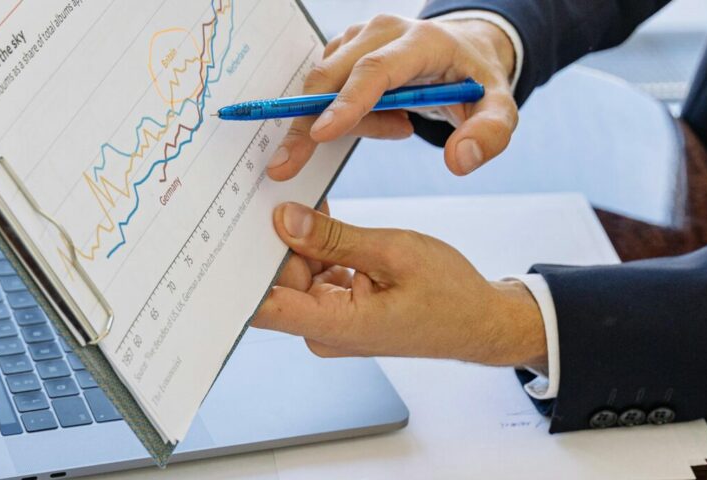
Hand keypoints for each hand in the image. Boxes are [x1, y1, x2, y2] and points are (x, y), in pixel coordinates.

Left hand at [255, 202, 546, 367]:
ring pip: (295, 273)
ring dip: (298, 239)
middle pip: (277, 280)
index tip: (227, 233)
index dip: (238, 272)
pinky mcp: (338, 309)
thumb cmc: (449, 294)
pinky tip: (322, 218)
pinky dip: (318, 248)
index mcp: (336, 325)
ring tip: (302, 199)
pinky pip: (314, 274)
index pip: (263, 307)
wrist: (479, 321)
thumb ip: (334, 237)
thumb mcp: (393, 252)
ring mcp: (330, 321)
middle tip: (271, 191)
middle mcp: (324, 329)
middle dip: (273, 239)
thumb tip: (284, 220)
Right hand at [267, 14, 518, 179]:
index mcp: (422, 41)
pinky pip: (327, 89)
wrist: (463, 53)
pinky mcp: (345, 48)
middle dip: (306, 122)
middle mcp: (383, 31)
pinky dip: (345, 115)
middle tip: (287, 166)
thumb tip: (459, 160)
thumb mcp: (499, 109)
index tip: (319, 134)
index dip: (346, 103)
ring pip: (326, 86)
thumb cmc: (477, 83)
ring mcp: (359, 37)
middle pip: (332, 77)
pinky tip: (386, 118)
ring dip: (347, 122)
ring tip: (399, 127)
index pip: (375, 70)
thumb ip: (490, 135)